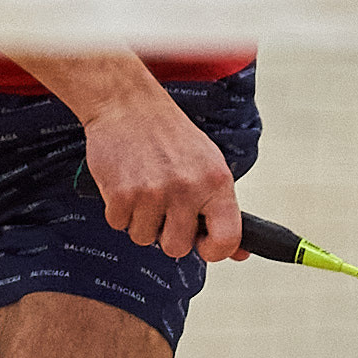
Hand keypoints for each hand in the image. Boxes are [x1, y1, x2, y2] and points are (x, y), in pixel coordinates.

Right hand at [77, 81, 239, 259]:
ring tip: (141, 189)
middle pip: (177, 248)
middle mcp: (187, 188)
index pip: (227, 239)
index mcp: (216, 181)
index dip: (214, 251)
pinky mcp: (122, 193)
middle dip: (166, 233)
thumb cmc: (168, 134)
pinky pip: (118, 224)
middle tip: (162, 207)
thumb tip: (239, 253)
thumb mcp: (207, 163)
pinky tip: (124, 183)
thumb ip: (222, 209)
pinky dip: (118, 209)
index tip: (203, 245)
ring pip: (143, 237)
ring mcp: (153, 192)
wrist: (127, 103)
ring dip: (140, 220)